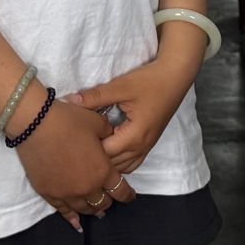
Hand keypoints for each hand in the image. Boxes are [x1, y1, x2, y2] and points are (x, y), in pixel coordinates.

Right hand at [14, 91, 134, 226]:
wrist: (35, 124)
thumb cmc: (68, 120)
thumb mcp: (97, 123)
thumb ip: (109, 134)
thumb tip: (111, 138)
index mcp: (103, 171)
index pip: (120, 190)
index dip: (127, 194)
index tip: (130, 195)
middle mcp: (87, 187)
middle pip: (103, 202)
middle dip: (108, 200)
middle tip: (109, 198)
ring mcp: (67, 193)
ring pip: (85, 209)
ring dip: (92, 210)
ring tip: (96, 211)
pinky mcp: (49, 193)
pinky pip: (63, 211)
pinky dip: (72, 218)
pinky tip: (76, 223)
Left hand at [70, 41, 199, 176]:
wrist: (175, 77)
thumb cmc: (149, 81)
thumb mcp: (120, 87)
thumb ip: (94, 97)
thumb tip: (69, 102)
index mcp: (134, 136)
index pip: (104, 154)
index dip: (88, 146)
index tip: (76, 136)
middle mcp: (141, 147)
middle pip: (113, 165)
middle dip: (96, 157)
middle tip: (79, 142)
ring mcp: (147, 147)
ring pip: (123, 167)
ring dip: (108, 161)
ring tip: (93, 146)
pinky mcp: (149, 143)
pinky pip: (133, 162)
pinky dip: (120, 161)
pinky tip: (109, 149)